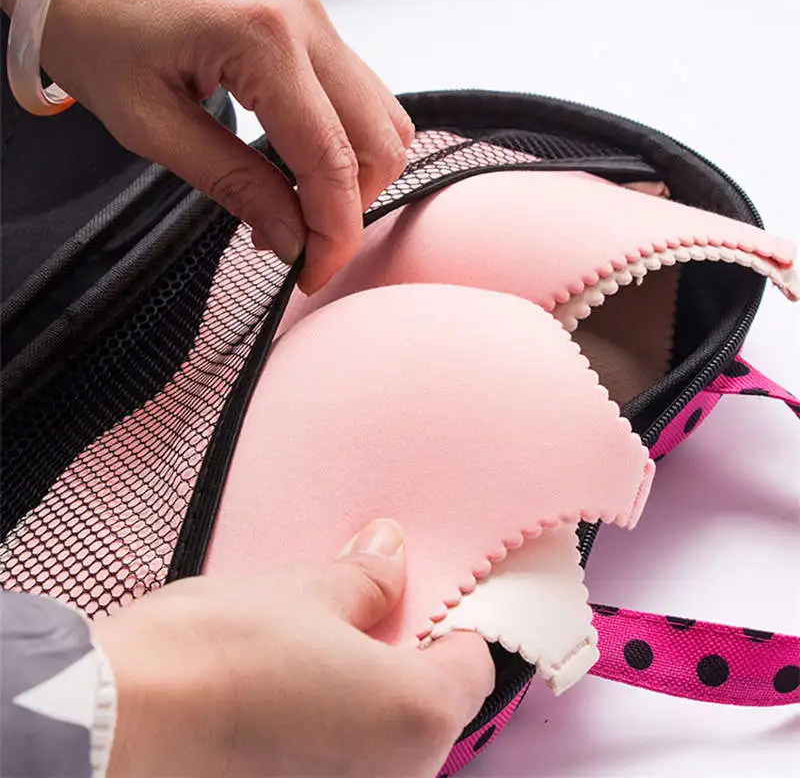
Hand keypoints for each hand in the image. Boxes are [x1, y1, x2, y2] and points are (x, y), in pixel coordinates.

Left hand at [38, 0, 413, 293]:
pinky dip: (345, 148)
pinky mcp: (310, 28)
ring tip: (301, 210)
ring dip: (355, 180)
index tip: (311, 275)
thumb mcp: (152, 126)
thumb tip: (292, 241)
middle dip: (351, 210)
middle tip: (305, 248)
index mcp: (262, 39)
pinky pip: (361, 101)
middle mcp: (305, 21)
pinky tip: (303, 171)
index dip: (333, 233)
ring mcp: (314, 20)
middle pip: (379, 141)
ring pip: (382, 121)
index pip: (331, 160)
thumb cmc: (96, 34)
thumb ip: (233, 184)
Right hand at [92, 520, 493, 777]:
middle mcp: (397, 777)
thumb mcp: (302, 594)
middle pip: (428, 702)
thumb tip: (389, 552)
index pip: (472, 662)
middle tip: (358, 610)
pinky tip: (283, 692)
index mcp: (415, 717)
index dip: (451, 619)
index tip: (423, 596)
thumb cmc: (208, 661)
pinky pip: (341, 759)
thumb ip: (364, 579)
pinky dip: (328, 726)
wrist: (107, 730)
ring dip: (361, 691)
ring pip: (383, 734)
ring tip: (310, 649)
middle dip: (400, 653)